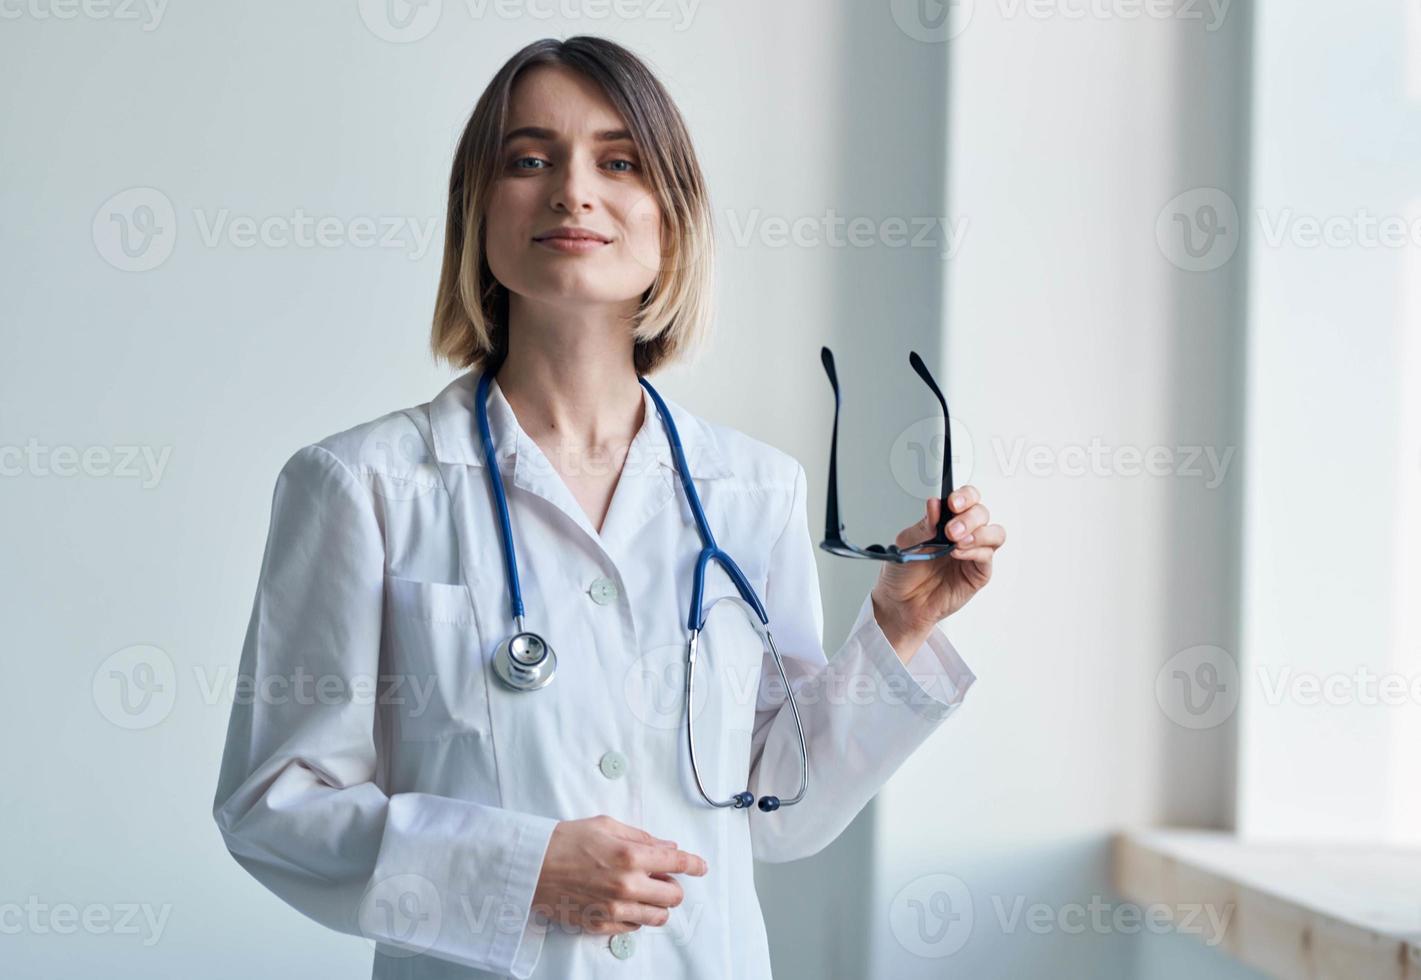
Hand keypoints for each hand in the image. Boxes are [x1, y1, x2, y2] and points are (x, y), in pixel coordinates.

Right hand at [531, 815, 708, 936]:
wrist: (531, 866)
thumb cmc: (564, 840)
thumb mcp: (605, 825)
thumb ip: (640, 837)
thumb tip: (665, 844)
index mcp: (630, 856)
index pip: (677, 861)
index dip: (694, 864)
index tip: (700, 866)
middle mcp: (627, 885)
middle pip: (673, 895)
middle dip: (673, 884)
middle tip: (663, 877)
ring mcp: (615, 908)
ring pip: (658, 917)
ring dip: (658, 904)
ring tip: (646, 893)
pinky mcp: (601, 924)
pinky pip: (634, 927)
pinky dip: (637, 917)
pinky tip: (626, 903)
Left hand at [870, 484, 1004, 658]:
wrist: (901, 602)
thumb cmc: (903, 572)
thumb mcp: (906, 543)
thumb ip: (924, 525)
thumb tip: (935, 505)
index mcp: (946, 521)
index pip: (966, 499)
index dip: (964, 496)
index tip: (952, 503)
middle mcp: (963, 533)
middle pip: (982, 512)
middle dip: (969, 517)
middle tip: (951, 529)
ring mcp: (973, 553)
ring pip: (994, 533)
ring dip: (978, 532)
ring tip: (957, 541)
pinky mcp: (978, 573)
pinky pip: (987, 557)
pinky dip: (975, 551)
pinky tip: (958, 553)